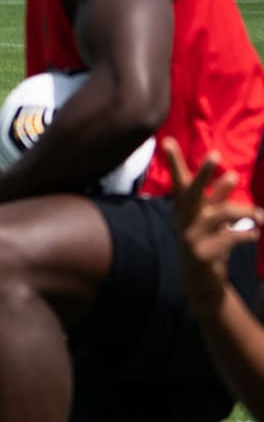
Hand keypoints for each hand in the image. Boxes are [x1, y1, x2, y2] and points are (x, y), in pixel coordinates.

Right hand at [162, 137, 262, 312]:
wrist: (201, 282)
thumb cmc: (208, 244)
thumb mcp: (213, 220)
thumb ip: (219, 199)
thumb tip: (232, 174)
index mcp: (185, 210)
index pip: (180, 182)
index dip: (174, 162)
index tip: (167, 140)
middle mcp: (184, 220)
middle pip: (192, 192)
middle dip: (204, 173)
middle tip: (215, 154)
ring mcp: (190, 237)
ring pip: (220, 215)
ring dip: (244, 212)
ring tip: (261, 216)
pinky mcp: (201, 254)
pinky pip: (229, 238)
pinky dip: (245, 235)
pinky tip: (253, 234)